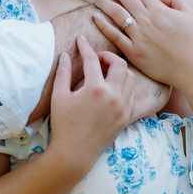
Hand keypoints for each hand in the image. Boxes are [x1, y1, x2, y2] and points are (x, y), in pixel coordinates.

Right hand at [47, 37, 137, 172]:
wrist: (74, 153)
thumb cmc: (63, 124)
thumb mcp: (59, 96)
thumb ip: (63, 73)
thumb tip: (65, 55)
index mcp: (96, 89)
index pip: (93, 59)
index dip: (85, 47)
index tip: (81, 39)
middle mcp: (113, 96)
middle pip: (119, 64)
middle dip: (108, 56)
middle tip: (96, 59)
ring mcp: (123, 107)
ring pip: (130, 78)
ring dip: (119, 70)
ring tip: (105, 73)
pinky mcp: (126, 117)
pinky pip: (133, 95)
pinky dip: (126, 87)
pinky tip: (114, 88)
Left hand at [94, 0, 192, 88]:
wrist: (192, 70)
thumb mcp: (191, 14)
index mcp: (160, 10)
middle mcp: (147, 21)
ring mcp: (139, 37)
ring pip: (116, 13)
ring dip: (105, 4)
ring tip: (99, 1)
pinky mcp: (133, 52)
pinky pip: (113, 35)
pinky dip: (102, 24)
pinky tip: (96, 17)